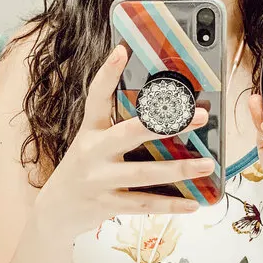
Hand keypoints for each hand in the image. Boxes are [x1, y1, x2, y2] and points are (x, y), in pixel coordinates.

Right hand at [37, 45, 212, 236]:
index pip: (96, 98)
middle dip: (167, 123)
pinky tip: (194, 203)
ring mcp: (100, 180)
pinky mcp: (108, 205)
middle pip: (130, 133)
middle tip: (200, 115)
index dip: (108, 74)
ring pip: (144, 173)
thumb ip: (116, 130)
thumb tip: (162, 115)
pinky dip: (171, 205)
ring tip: (208, 163)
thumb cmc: (82, 171)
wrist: (55, 212)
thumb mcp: (90, 145)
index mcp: (90, 132)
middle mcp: (92, 152)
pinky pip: (144, 204)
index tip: (122, 50)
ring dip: (180, 168)